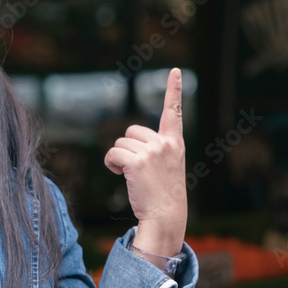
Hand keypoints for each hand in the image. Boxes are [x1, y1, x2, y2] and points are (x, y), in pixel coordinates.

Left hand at [104, 68, 186, 255]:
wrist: (165, 216)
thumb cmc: (163, 195)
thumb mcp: (166, 167)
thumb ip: (155, 150)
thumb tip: (127, 144)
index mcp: (174, 143)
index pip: (173, 112)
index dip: (174, 90)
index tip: (175, 71)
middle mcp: (165, 143)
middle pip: (132, 131)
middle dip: (128, 148)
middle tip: (137, 170)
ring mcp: (152, 152)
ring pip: (120, 143)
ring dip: (119, 158)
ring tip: (132, 177)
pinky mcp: (137, 162)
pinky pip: (113, 154)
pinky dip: (111, 164)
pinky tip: (120, 175)